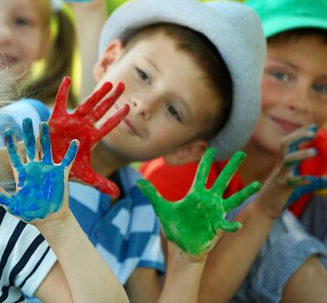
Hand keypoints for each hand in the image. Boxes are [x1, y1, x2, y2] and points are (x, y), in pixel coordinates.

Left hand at [0, 118, 77, 222]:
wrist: (49, 220)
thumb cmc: (30, 214)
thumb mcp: (12, 205)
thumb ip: (0, 195)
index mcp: (22, 174)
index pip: (15, 155)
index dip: (11, 143)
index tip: (8, 130)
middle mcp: (34, 168)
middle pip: (30, 147)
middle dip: (27, 134)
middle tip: (26, 119)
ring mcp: (47, 169)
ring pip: (46, 148)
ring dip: (45, 137)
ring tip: (44, 123)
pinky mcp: (60, 174)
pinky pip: (67, 160)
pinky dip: (71, 152)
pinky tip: (75, 142)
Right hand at [48, 76, 128, 197]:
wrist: (43, 166)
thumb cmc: (64, 169)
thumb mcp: (85, 177)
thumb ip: (101, 183)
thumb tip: (117, 194)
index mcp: (91, 138)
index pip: (108, 126)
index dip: (118, 117)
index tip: (129, 108)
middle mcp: (83, 127)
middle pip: (101, 110)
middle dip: (112, 98)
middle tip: (122, 84)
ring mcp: (70, 121)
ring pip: (86, 104)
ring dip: (97, 94)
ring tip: (107, 82)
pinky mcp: (55, 119)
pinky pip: (60, 103)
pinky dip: (63, 92)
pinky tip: (68, 80)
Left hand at [137, 148, 260, 256]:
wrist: (183, 246)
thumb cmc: (175, 227)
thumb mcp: (162, 209)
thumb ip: (153, 195)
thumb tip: (137, 182)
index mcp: (196, 194)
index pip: (202, 174)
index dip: (206, 161)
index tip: (211, 148)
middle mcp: (209, 200)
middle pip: (223, 180)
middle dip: (231, 166)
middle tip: (242, 153)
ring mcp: (216, 212)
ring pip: (234, 198)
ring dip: (245, 192)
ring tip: (258, 184)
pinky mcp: (219, 226)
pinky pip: (228, 224)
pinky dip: (233, 224)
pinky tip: (238, 224)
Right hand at [248, 126, 316, 218]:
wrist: (263, 209)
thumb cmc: (280, 195)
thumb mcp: (297, 187)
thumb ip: (312, 182)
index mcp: (284, 164)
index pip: (290, 143)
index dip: (300, 134)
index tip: (313, 127)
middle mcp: (281, 166)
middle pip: (285, 145)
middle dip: (298, 136)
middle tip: (313, 132)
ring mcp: (280, 176)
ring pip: (288, 160)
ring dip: (301, 154)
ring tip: (314, 152)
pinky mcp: (281, 187)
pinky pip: (291, 181)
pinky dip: (301, 179)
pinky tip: (311, 179)